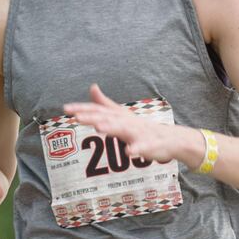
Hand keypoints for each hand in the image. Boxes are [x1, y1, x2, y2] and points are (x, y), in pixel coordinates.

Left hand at [62, 84, 197, 164]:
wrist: (172, 139)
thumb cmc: (143, 128)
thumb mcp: (122, 114)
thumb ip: (105, 103)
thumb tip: (92, 87)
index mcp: (120, 116)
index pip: (99, 110)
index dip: (83, 109)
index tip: (66, 109)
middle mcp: (127, 121)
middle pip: (108, 118)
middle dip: (92, 117)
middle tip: (76, 117)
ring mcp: (139, 132)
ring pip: (124, 129)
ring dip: (112, 127)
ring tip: (99, 127)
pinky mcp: (150, 144)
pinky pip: (143, 147)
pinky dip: (136, 149)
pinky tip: (129, 152)